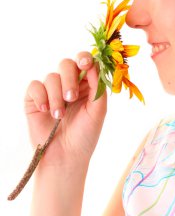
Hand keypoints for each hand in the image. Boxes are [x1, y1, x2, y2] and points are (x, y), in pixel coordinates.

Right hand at [24, 51, 106, 168]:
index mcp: (86, 84)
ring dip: (56, 95)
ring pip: (51, 76)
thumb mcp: (98, 111)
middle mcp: (68, 84)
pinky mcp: (35, 99)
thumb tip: (94, 64)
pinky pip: (35, 86)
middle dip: (69, 79)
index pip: (85, 62)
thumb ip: (98, 87)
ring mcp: (51, 91)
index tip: (85, 63)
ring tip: (59, 116)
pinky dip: (41, 96)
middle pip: (66, 64)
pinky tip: (45, 110)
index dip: (85, 58)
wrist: (65, 157)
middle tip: (71, 98)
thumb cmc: (85, 135)